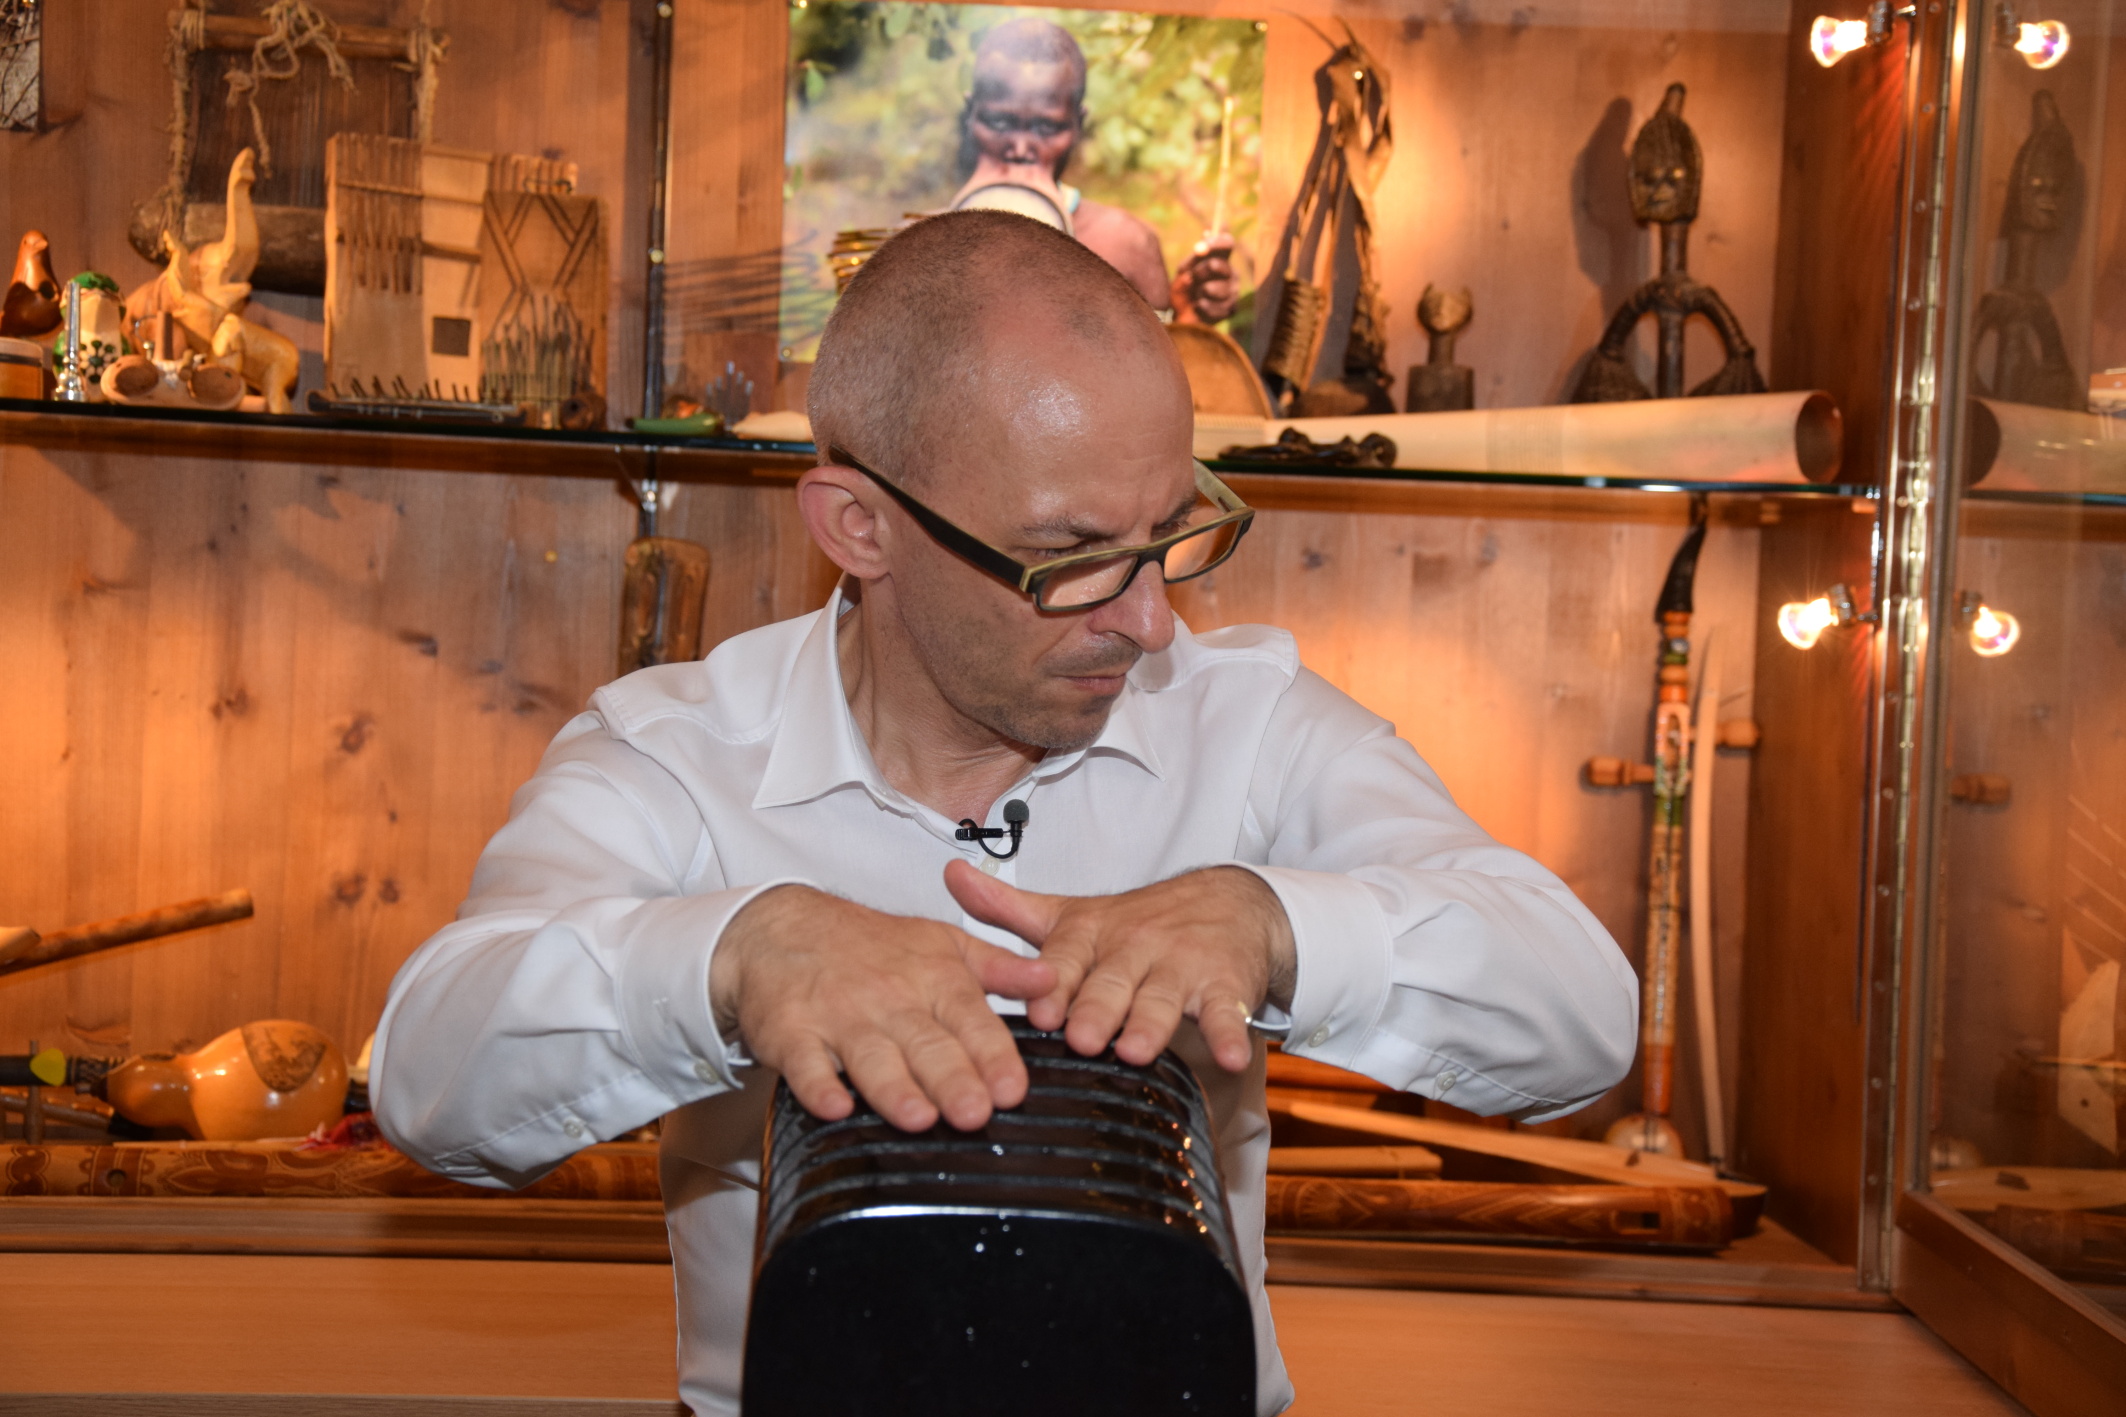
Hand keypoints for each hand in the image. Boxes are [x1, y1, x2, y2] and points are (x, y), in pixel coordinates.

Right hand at [710, 885, 1055, 1131]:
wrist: (781, 927)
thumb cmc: (867, 944)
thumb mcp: (941, 944)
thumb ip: (999, 968)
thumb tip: (1051, 980)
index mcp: (933, 978)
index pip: (970, 1019)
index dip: (992, 1055)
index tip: (1012, 1088)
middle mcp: (890, 998)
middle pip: (926, 1044)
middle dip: (952, 1079)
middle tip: (975, 1112)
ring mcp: (839, 1016)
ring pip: (871, 1056)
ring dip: (894, 1087)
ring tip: (919, 1117)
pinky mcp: (791, 1033)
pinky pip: (805, 1064)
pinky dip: (818, 1085)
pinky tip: (834, 1107)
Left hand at [943, 861, 1294, 1073]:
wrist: (1227, 901)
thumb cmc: (1137, 922)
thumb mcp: (1070, 915)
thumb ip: (1007, 909)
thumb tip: (949, 875)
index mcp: (1093, 934)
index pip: (1067, 959)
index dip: (1053, 984)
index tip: (1039, 1011)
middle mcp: (1135, 947)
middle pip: (1113, 982)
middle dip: (1097, 1008)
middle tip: (1080, 1037)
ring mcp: (1182, 966)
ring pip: (1164, 997)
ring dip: (1151, 1023)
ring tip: (1136, 1049)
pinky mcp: (1224, 984)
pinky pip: (1227, 1011)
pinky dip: (1231, 1032)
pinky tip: (1231, 1054)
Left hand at [1171, 235, 1237, 325]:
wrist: (1180, 316)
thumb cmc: (1183, 289)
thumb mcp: (1184, 270)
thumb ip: (1195, 256)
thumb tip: (1207, 233)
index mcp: (1220, 258)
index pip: (1227, 242)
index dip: (1216, 242)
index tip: (1200, 247)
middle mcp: (1231, 272)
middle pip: (1219, 265)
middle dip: (1200, 272)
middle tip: (1192, 277)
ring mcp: (1233, 291)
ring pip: (1217, 288)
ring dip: (1200, 292)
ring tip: (1196, 295)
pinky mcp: (1231, 308)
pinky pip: (1216, 306)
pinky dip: (1202, 307)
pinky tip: (1199, 307)